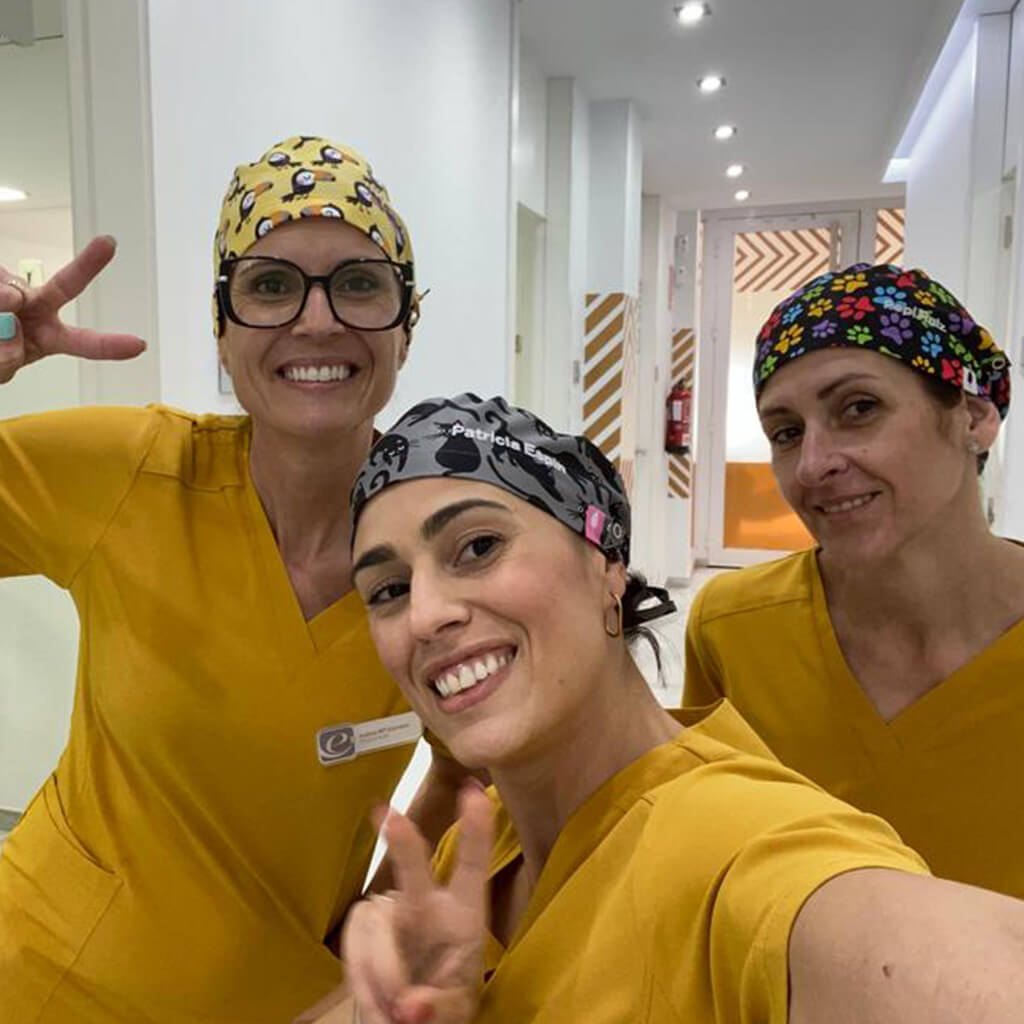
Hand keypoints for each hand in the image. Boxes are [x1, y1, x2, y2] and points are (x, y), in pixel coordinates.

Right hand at [0, 236, 145, 383]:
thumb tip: (11, 330)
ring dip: (0, 308)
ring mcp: (12, 288)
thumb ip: (5, 362)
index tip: (139, 345)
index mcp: (48, 336)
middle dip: (89, 265)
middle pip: (67, 285)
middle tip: (108, 245)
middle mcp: (36, 307)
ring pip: (10, 295)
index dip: (111, 346)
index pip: (84, 343)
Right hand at [343, 784, 493, 1023]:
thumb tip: (410, 1008)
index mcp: (464, 915)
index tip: (475, 793)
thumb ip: (439, 1009)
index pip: (471, 867)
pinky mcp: (362, 926)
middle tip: (388, 816)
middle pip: (414, 870)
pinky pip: (354, 948)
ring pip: (376, 930)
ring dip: (382, 975)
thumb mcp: (456, 1011)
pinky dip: (364, 982)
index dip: (475, 831)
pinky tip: (378, 1006)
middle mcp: (427, 904)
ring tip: (395, 1011)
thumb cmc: (443, 998)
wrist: (407, 1015)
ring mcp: (390, 912)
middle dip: (403, 844)